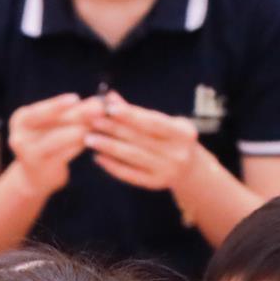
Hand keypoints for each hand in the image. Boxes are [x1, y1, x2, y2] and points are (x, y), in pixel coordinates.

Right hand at [8, 93, 96, 196]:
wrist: (34, 176)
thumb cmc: (47, 141)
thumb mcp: (54, 123)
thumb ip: (74, 111)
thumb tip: (100, 100)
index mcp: (21, 119)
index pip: (41, 110)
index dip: (57, 104)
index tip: (76, 98)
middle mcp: (20, 137)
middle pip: (53, 123)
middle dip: (78, 114)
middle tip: (99, 108)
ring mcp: (30, 154)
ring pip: (61, 138)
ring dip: (83, 128)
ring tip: (101, 122)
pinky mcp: (43, 168)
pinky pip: (66, 153)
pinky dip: (81, 144)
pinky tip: (96, 138)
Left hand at [83, 91, 201, 191]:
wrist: (190, 170)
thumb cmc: (171, 139)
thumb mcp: (163, 123)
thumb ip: (137, 112)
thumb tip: (111, 96)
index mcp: (183, 132)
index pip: (152, 122)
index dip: (130, 115)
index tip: (109, 108)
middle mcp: (177, 152)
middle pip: (139, 138)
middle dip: (113, 128)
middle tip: (91, 121)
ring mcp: (167, 170)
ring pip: (132, 156)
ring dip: (108, 146)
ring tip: (89, 138)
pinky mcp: (155, 184)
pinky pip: (130, 174)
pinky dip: (112, 165)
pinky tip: (98, 157)